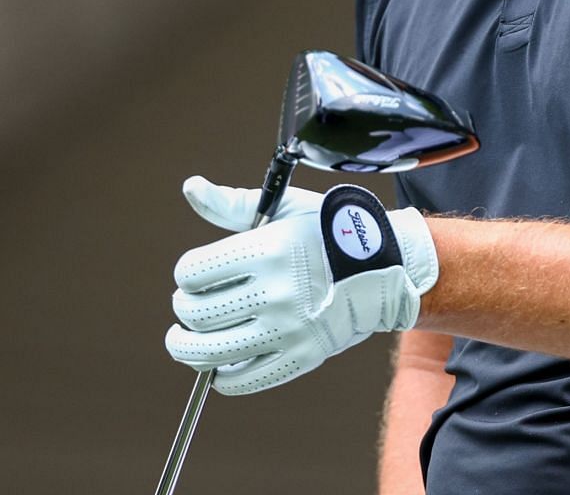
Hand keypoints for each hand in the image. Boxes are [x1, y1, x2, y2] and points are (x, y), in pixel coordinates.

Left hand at [164, 177, 437, 394]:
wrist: (385, 267)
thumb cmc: (328, 232)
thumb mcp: (284, 208)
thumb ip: (233, 204)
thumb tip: (191, 188)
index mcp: (269, 250)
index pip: (194, 272)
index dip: (187, 274)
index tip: (196, 275)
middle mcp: (276, 291)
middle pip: (196, 313)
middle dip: (185, 309)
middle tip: (191, 306)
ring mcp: (289, 329)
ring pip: (211, 352)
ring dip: (186, 348)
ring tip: (184, 341)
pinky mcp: (301, 357)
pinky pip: (245, 380)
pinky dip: (223, 377)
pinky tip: (220, 365)